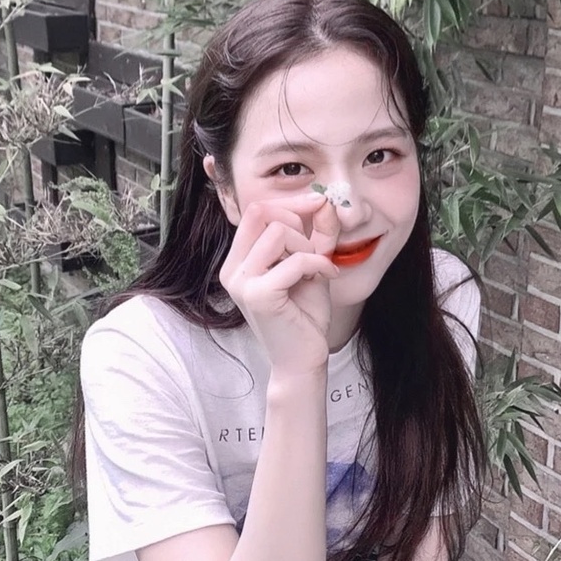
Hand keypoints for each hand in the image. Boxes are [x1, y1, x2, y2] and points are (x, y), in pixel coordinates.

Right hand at [219, 192, 340, 375]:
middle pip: (263, 213)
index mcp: (239, 261)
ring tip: (317, 268)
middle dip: (299, 222)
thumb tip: (323, 200)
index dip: (290, 203)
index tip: (319, 205)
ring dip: (307, 246)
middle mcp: (233, 269)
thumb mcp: (310, 266)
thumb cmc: (303, 316)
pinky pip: (294, 260)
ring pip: (278, 232)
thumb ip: (315, 235)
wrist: (302, 360)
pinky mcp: (258, 296)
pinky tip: (327, 276)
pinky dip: (317, 263)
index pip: (257, 211)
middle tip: (317, 249)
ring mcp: (242, 283)